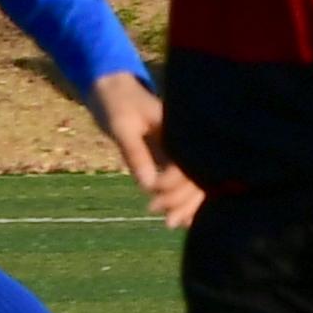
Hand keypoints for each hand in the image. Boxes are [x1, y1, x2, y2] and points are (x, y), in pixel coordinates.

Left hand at [92, 68, 200, 229]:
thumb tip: (148, 185)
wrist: (113, 89)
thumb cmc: (116, 103)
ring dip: (186, 205)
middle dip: (182, 201)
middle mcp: (188, 138)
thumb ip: (135, 153)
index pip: (187, 163)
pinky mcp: (175, 154)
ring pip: (196, 181)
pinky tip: (182, 219)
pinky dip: (184, 199)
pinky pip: (186, 180)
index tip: (151, 192)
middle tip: (164, 220)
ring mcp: (184, 147)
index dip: (173, 183)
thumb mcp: (121, 126)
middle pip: (198, 176)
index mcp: (181, 127)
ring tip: (170, 224)